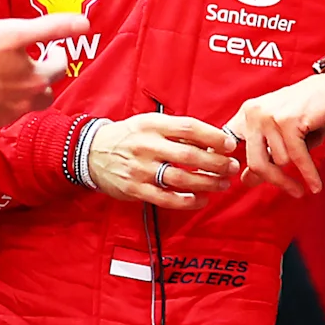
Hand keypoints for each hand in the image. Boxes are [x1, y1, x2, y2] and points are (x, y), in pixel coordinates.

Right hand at [0, 13, 80, 131]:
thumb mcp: (16, 31)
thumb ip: (51, 28)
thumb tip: (85, 23)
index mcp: (36, 79)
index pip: (60, 67)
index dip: (58, 55)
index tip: (53, 48)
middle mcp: (25, 102)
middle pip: (45, 93)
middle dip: (44, 80)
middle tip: (34, 66)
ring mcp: (5, 116)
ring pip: (23, 105)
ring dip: (21, 93)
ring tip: (8, 78)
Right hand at [82, 112, 238, 208]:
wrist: (92, 152)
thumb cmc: (128, 137)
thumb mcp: (150, 123)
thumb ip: (177, 131)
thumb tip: (212, 140)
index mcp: (153, 125)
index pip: (189, 128)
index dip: (214, 136)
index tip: (230, 145)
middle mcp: (147, 146)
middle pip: (189, 156)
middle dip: (216, 163)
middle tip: (231, 167)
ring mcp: (140, 169)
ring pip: (181, 179)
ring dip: (207, 183)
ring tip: (221, 184)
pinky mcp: (135, 189)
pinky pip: (166, 199)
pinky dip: (187, 201)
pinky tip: (200, 200)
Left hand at [224, 67, 324, 198]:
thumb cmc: (312, 110)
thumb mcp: (283, 134)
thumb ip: (265, 154)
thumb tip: (248, 180)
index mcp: (247, 114)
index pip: (231, 147)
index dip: (233, 167)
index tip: (243, 182)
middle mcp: (254, 113)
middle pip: (255, 162)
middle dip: (276, 180)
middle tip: (292, 191)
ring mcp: (270, 115)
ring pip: (280, 161)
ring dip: (299, 166)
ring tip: (310, 156)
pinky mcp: (289, 120)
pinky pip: (297, 158)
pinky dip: (309, 173)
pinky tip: (314, 184)